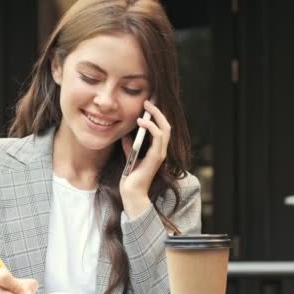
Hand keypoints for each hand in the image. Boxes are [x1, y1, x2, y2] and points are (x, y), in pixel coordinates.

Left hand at [120, 100, 170, 217]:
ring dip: (156, 115)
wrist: (132, 192)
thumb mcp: (130, 155)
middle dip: (158, 111)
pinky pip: (158, 137)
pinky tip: (141, 122)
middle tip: (148, 101)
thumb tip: (126, 133)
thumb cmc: (131, 176)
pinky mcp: (156, 157)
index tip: (149, 104)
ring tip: (146, 106)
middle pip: (166, 125)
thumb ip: (130, 145)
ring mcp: (160, 153)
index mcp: (156, 149)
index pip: (161, 128)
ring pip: (165, 129)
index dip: (157, 116)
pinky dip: (151, 127)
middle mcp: (161, 150)